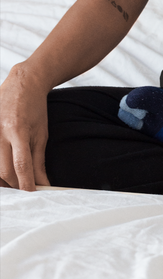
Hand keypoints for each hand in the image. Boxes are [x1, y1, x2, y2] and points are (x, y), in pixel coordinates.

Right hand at [0, 65, 50, 189]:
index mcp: (18, 132)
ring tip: (13, 178)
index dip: (27, 184)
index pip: (21, 166)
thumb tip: (42, 184)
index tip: (33, 194)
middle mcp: (0, 132)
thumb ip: (39, 160)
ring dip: (3, 178)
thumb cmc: (35, 109)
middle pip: (4, 170)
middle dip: (15, 184)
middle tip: (23, 187)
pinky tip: (4, 167)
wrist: (23, 84)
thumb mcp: (41, 134)